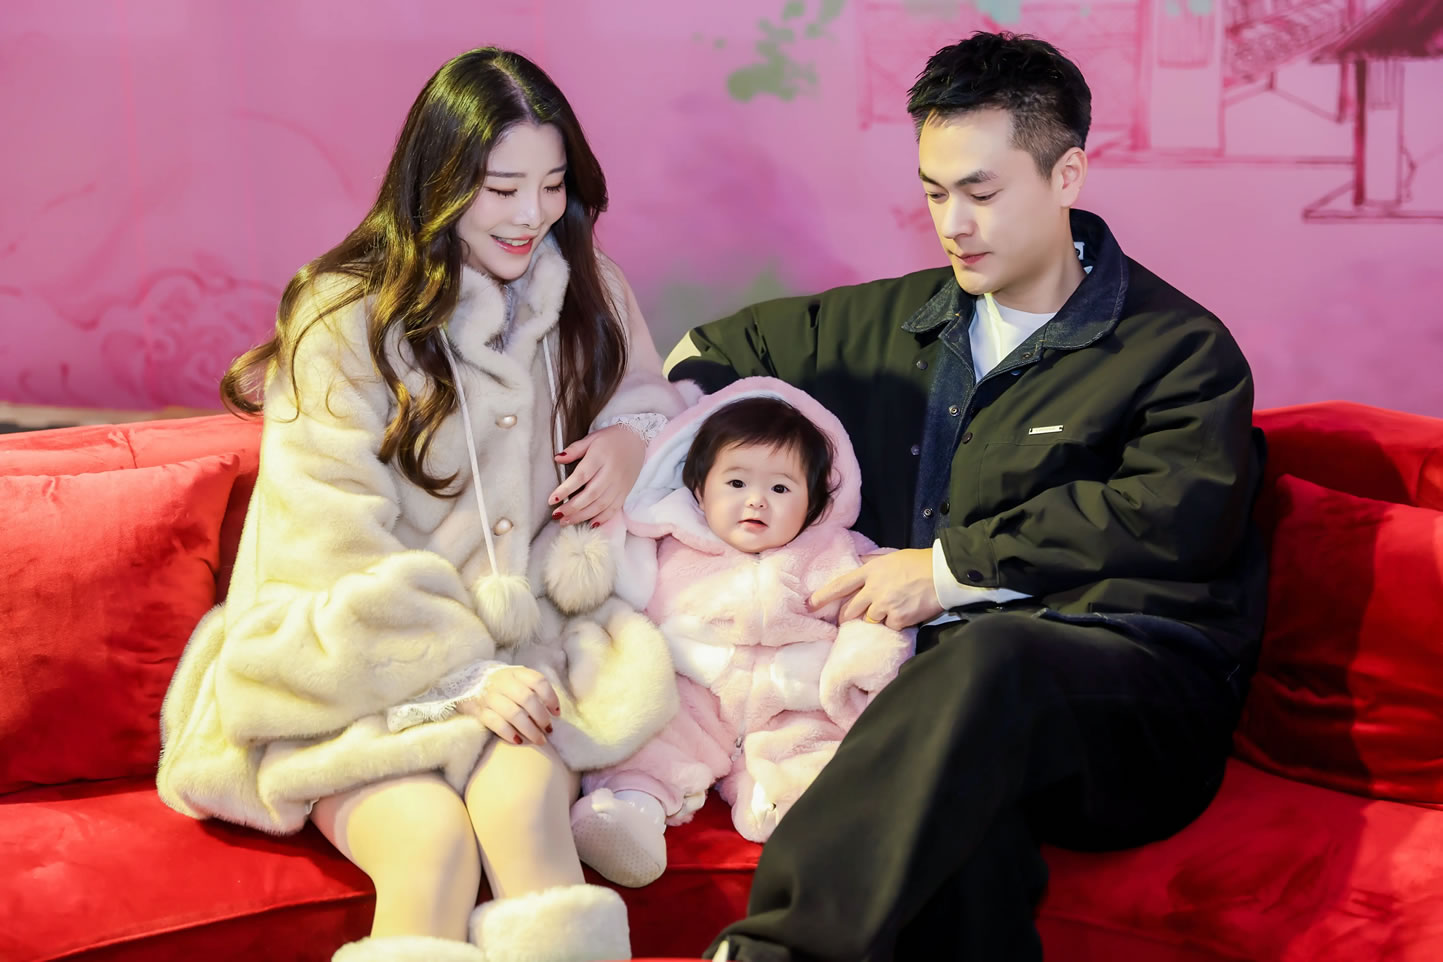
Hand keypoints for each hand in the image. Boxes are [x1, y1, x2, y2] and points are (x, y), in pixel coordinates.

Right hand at [459, 666, 560, 745]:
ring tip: (539, 740)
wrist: (469, 683)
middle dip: (541, 717)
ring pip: (513, 713)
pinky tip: (518, 741)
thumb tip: (554, 712)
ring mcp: (490, 696)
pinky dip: (508, 733)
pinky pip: (495, 723)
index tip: (557, 713)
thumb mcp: (518, 680)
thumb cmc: (503, 686)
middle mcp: (503, 682)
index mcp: (516, 673)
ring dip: (529, 729)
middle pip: (527, 699)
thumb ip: (534, 690)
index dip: (551, 697)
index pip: (538, 681)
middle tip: (548, 730)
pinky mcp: (479, 711)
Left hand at [548, 424, 645, 526]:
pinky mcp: (625, 491)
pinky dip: (602, 518)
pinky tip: (590, 524)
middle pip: (590, 494)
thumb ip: (574, 450)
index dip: (566, 490)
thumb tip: (557, 458)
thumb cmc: (611, 439)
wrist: (637, 439)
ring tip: (566, 521)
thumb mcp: (591, 439)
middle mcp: (610, 473)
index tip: (552, 500)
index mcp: (600, 457)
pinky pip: (614, 508)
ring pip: (601, 505)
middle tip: (557, 515)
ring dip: (583, 516)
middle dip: (572, 508)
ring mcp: (619, 484)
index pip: (581, 476)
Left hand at [809, 548, 942, 629]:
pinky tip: (907, 613)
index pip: (841, 584)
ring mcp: (885, 605)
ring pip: (870, 620)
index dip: (824, 596)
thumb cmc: (918, 562)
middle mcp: (874, 589)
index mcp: (870, 572)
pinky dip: (896, 623)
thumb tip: (860, 561)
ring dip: (878, 618)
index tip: (810, 604)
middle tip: (848, 620)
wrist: (941, 573)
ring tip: (892, 608)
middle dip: (847, 617)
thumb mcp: (891, 557)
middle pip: (851, 609)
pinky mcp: (898, 618)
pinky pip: (890, 626)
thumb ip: (873, 562)